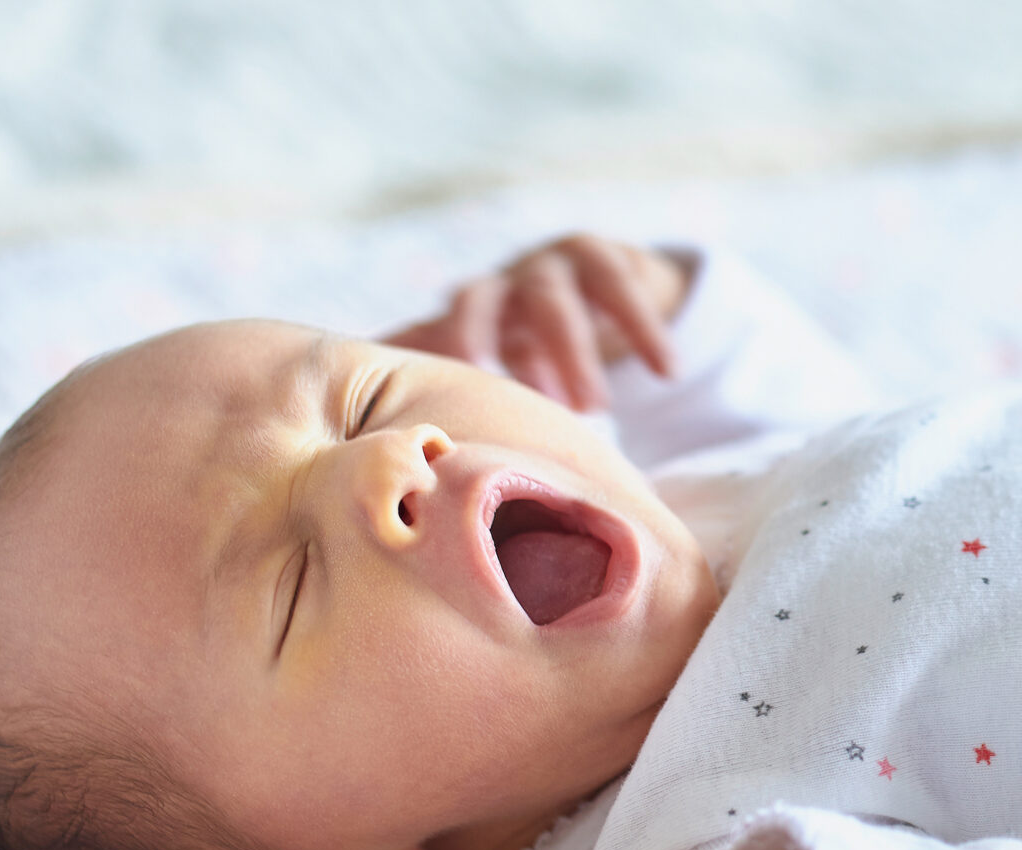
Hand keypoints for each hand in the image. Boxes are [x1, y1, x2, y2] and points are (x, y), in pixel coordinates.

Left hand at [382, 233, 690, 412]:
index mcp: (469, 311)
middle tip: (500, 405)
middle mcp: (503, 281)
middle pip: (482, 304)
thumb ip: (439, 375)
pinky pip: (626, 290)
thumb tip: (355, 420)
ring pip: (556, 300)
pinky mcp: (612, 258)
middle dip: (488, 349)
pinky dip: (646, 331)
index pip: (432, 329)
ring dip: (573, 353)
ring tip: (593, 410)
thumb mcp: (494, 357)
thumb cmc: (535, 336)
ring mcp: (555, 263)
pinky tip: (666, 371)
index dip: (427, 359)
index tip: (429, 407)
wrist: (607, 284)